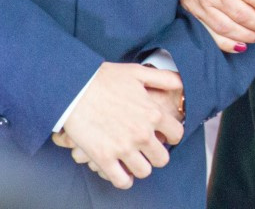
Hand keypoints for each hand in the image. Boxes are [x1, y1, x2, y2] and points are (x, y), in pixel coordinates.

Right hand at [54, 88, 181, 176]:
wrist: (73, 88)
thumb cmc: (104, 79)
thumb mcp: (139, 73)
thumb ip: (164, 79)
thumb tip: (181, 84)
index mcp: (153, 114)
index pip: (177, 134)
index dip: (172, 136)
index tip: (165, 136)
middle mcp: (142, 134)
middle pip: (162, 158)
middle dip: (157, 155)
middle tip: (148, 150)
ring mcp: (123, 148)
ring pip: (144, 172)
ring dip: (140, 167)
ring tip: (134, 160)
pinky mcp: (103, 158)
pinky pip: (122, 181)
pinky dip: (124, 180)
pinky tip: (121, 172)